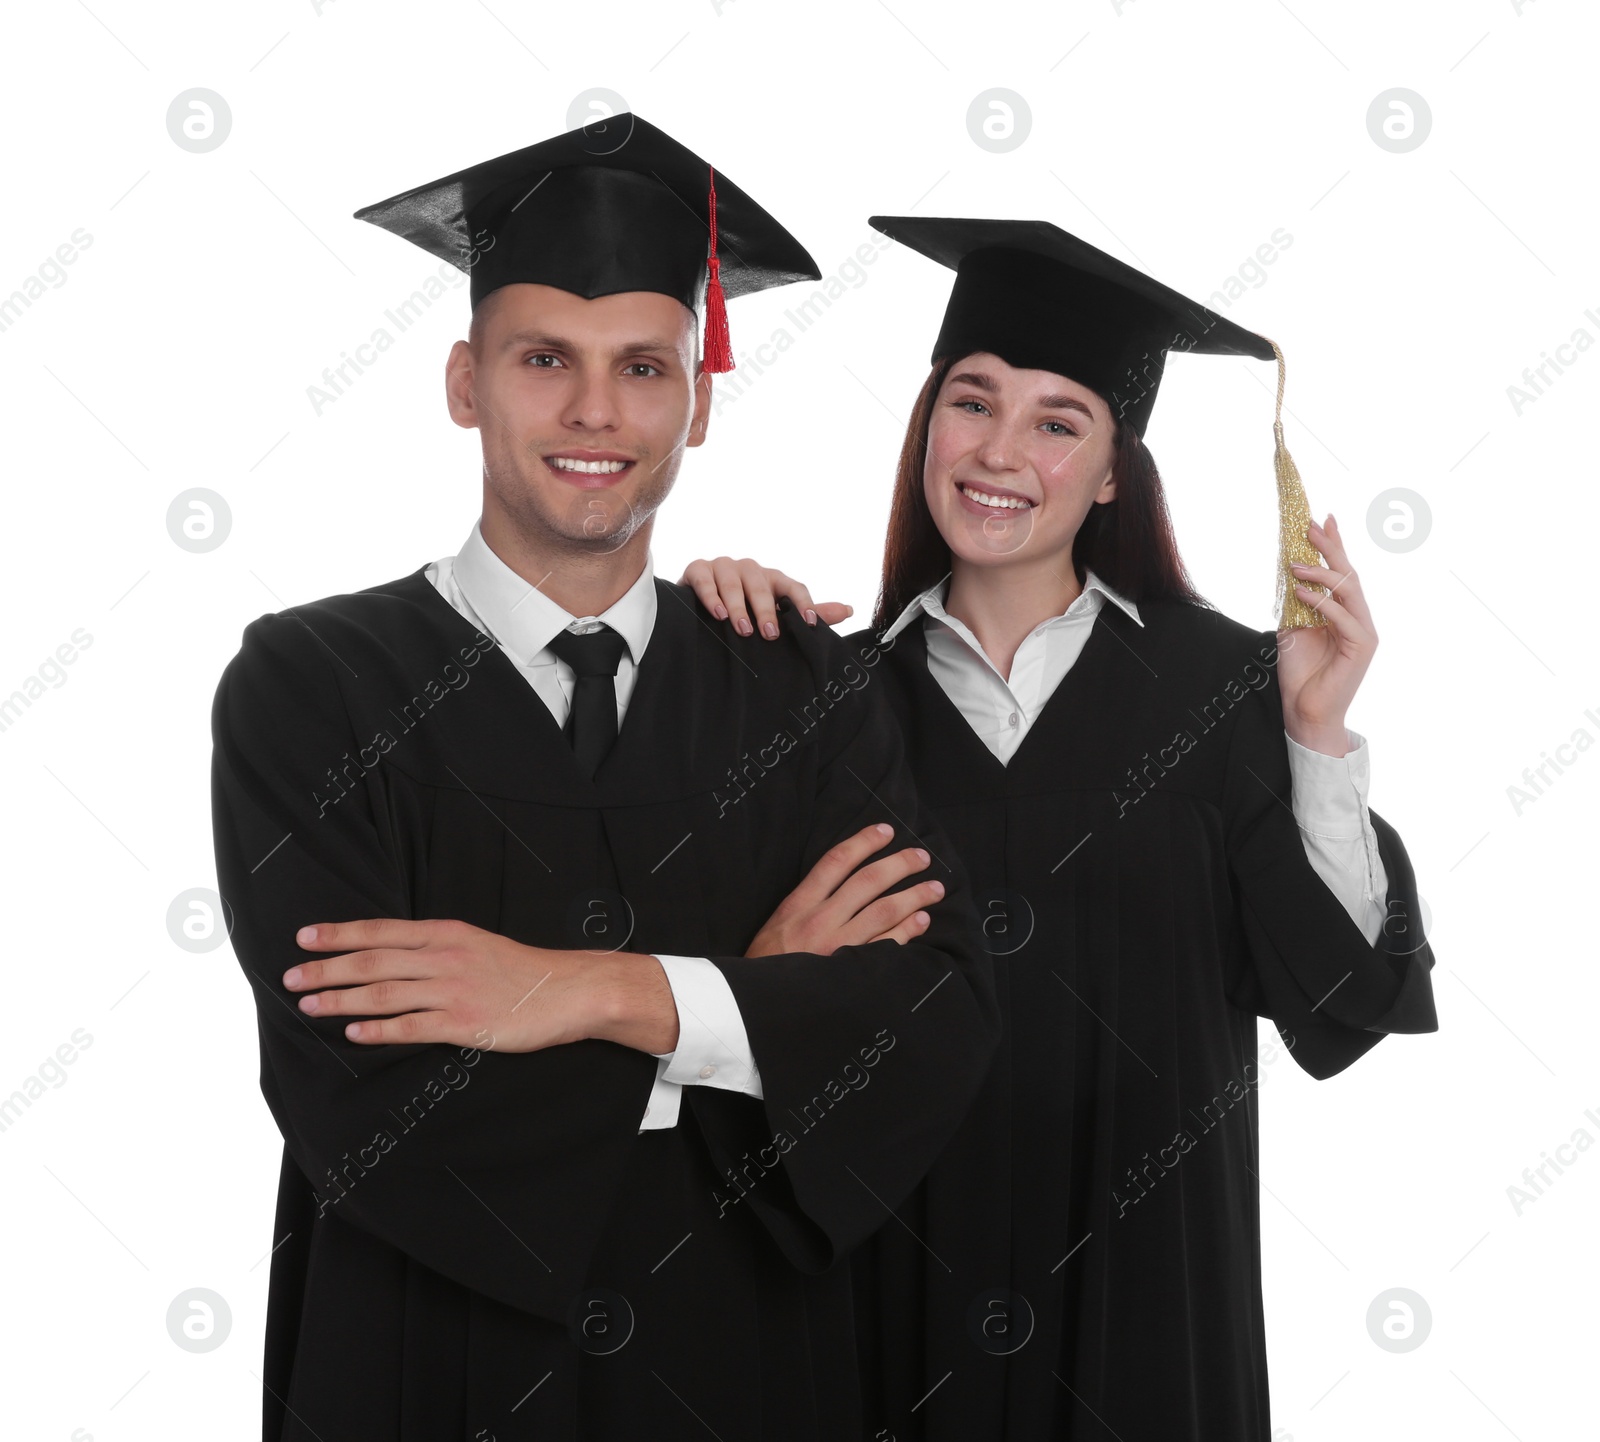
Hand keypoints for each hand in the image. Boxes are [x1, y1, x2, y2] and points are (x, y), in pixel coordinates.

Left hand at [283, 918, 677, 1053]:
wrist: (569, 991)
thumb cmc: (524, 970)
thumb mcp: (477, 943)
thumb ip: (437, 947)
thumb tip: (393, 955)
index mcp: (446, 934)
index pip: (381, 931)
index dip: (339, 934)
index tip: (305, 937)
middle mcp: (444, 958)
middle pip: (372, 962)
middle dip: (327, 969)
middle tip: (290, 977)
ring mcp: (452, 991)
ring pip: (384, 994)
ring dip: (341, 1000)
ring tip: (309, 1005)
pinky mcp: (464, 1023)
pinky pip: (411, 1028)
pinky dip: (378, 1030)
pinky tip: (353, 1033)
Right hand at [680, 556, 852, 638]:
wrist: (699, 608)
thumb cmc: (744, 612)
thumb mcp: (776, 615)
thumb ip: (808, 614)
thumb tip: (849, 610)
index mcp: (772, 580)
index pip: (793, 587)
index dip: (804, 603)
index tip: (810, 624)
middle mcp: (750, 569)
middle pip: (761, 586)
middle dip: (766, 611)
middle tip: (770, 635)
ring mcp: (723, 566)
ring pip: (733, 582)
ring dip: (738, 606)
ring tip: (742, 628)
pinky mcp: (698, 570)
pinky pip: (705, 579)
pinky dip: (711, 596)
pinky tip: (718, 613)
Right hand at [746, 823, 943, 957]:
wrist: (761, 1003)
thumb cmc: (768, 963)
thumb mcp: (778, 923)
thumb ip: (807, 902)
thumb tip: (844, 879)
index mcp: (799, 904)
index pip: (836, 861)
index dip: (864, 841)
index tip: (886, 831)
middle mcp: (821, 920)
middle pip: (868, 881)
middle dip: (900, 864)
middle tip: (922, 857)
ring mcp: (838, 946)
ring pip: (884, 910)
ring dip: (914, 896)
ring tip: (935, 888)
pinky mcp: (852, 971)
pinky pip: (888, 945)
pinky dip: (908, 930)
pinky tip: (922, 921)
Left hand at [1277, 514, 1377, 755]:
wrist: (1305, 711)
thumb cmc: (1300, 674)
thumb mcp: (1291, 630)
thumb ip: (1295, 605)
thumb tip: (1287, 576)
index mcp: (1344, 613)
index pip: (1341, 573)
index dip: (1334, 545)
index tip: (1322, 519)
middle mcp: (1358, 618)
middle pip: (1349, 574)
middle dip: (1331, 547)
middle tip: (1310, 527)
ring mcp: (1363, 631)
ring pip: (1349, 590)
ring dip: (1321, 573)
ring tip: (1295, 565)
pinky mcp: (1362, 647)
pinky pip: (1343, 617)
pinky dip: (1321, 602)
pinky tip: (1300, 592)